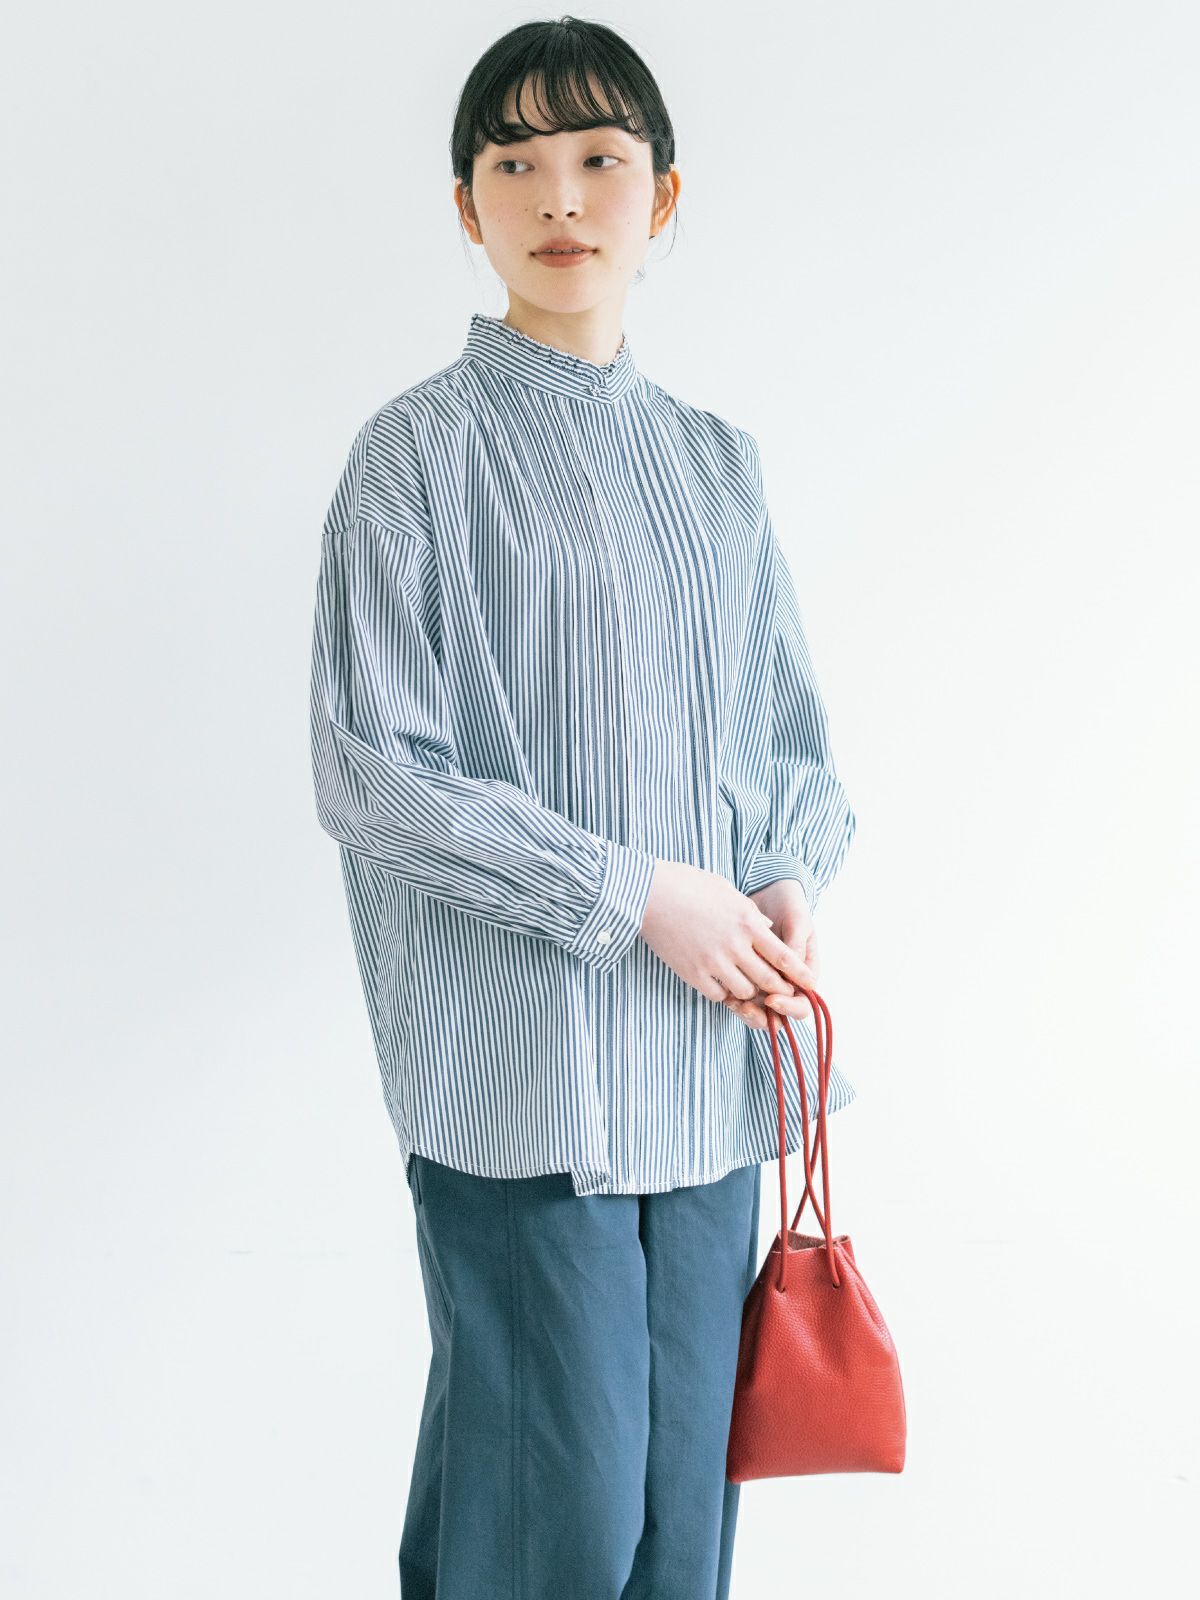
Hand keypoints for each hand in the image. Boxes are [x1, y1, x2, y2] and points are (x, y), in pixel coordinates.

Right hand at [638, 861, 816, 1007]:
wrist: (650, 893)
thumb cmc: (689, 885)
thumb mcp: (729, 893)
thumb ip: (751, 914)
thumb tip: (767, 929)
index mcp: (748, 922)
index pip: (784, 956)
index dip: (800, 973)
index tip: (811, 984)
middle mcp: (735, 945)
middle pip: (769, 979)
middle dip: (780, 990)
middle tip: (783, 994)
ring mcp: (714, 961)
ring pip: (745, 991)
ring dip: (750, 991)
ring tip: (748, 986)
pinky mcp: (693, 973)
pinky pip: (718, 994)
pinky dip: (724, 993)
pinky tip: (721, 984)